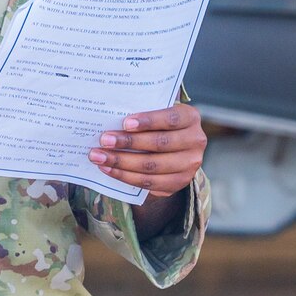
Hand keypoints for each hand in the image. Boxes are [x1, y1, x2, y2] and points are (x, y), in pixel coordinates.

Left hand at [89, 104, 206, 205]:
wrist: (175, 150)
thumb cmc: (160, 125)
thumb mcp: (159, 113)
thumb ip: (144, 113)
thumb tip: (112, 116)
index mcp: (191, 118)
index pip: (171, 119)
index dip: (149, 121)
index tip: (125, 122)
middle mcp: (196, 141)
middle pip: (159, 144)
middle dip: (128, 143)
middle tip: (104, 140)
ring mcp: (189, 165)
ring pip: (151, 166)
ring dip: (121, 162)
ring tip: (99, 156)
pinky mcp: (178, 183)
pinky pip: (148, 182)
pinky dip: (125, 176)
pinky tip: (108, 168)